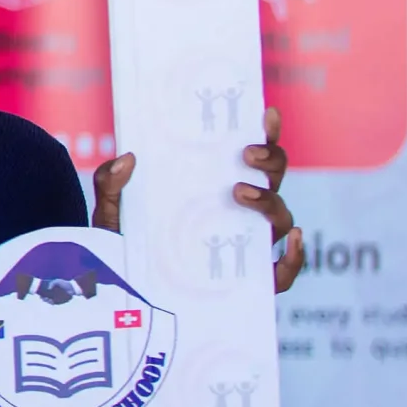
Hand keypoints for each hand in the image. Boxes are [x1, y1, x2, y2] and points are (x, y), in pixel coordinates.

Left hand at [90, 107, 302, 293]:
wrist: (121, 291)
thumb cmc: (124, 243)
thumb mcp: (111, 212)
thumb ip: (111, 184)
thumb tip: (127, 158)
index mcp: (213, 187)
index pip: (251, 156)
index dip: (267, 133)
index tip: (267, 115)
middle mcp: (238, 212)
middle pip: (274, 179)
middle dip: (271, 161)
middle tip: (246, 154)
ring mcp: (247, 246)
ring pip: (280, 219)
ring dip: (270, 201)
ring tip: (239, 193)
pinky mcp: (250, 282)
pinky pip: (284, 274)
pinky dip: (296, 257)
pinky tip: (292, 241)